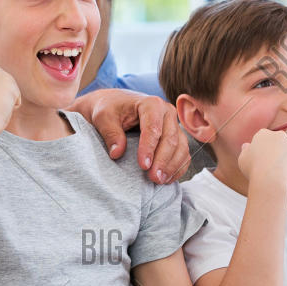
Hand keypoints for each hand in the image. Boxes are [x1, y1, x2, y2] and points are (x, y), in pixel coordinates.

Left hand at [74, 89, 188, 182]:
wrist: (116, 106)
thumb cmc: (110, 110)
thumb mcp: (103, 117)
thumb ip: (110, 133)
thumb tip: (117, 153)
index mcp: (151, 104)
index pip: (153, 128)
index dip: (149, 148)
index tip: (143, 166)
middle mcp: (167, 112)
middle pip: (171, 139)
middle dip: (163, 161)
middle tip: (153, 178)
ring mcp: (174, 125)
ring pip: (181, 147)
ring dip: (172, 166)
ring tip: (159, 181)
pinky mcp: (177, 137)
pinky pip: (184, 154)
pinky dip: (178, 168)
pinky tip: (167, 179)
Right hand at [237, 128, 286, 187]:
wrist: (271, 178)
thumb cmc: (254, 170)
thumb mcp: (242, 160)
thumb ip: (245, 151)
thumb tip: (247, 146)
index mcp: (263, 134)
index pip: (264, 140)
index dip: (263, 152)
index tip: (261, 163)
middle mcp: (279, 134)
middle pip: (278, 144)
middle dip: (276, 153)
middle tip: (272, 168)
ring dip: (286, 159)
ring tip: (280, 173)